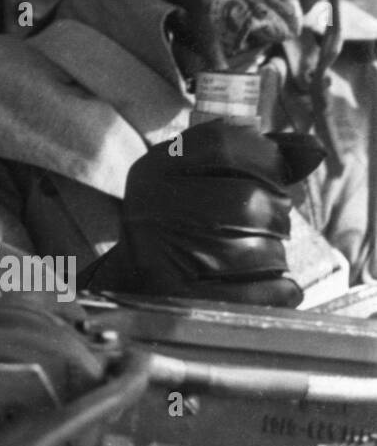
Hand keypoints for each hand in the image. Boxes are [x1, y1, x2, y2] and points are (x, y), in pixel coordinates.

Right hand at [87, 120, 325, 306]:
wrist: (133, 279)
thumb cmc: (181, 220)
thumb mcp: (196, 176)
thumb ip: (252, 157)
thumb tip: (312, 151)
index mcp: (154, 170)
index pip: (222, 144)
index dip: (264, 155)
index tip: (274, 171)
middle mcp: (153, 207)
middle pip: (249, 201)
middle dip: (276, 212)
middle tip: (271, 220)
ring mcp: (165, 256)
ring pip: (260, 250)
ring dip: (274, 254)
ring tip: (255, 254)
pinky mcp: (187, 301)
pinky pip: (263, 293)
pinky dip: (280, 289)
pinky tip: (267, 283)